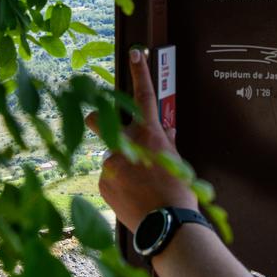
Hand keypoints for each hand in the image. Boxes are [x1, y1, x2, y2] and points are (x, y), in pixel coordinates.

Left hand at [85, 48, 197, 231]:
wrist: (166, 224)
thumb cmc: (179, 192)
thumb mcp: (178, 163)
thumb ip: (167, 145)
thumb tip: (166, 134)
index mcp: (150, 134)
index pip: (145, 95)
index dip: (140, 72)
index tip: (136, 53)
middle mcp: (126, 143)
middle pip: (98, 119)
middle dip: (97, 119)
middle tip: (102, 124)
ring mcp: (111, 163)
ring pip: (111, 158)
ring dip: (121, 168)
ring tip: (139, 188)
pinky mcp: (103, 183)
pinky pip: (110, 180)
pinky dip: (120, 187)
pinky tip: (134, 199)